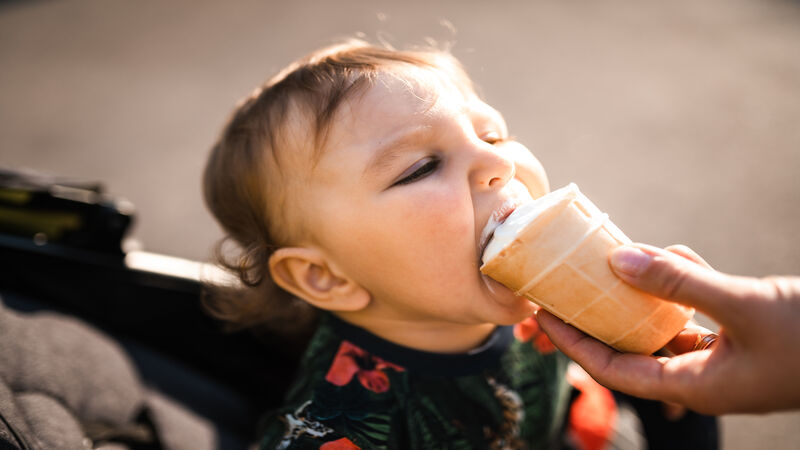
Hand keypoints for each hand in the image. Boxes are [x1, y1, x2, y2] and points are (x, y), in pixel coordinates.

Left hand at [536, 243, 799, 414]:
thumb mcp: (745, 304)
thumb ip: (681, 283)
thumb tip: (618, 260)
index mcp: (696, 385)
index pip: (614, 370)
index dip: (574, 344)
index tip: (541, 317)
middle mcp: (703, 375)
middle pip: (631, 348)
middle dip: (596, 319)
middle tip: (560, 292)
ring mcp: (723, 357)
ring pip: (662, 327)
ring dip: (639, 297)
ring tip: (607, 267)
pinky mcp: (741, 336)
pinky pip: (697, 313)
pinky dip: (682, 287)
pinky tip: (673, 256)